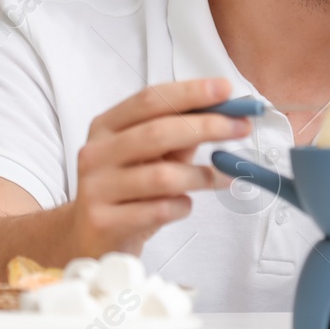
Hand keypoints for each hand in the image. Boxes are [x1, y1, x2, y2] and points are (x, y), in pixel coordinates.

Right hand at [71, 78, 249, 257]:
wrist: (89, 237)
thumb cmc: (127, 190)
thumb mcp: (151, 156)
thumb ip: (180, 134)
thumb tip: (226, 114)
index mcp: (107, 126)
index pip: (150, 99)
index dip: (190, 92)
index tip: (225, 90)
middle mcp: (97, 153)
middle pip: (157, 132)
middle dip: (207, 126)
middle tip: (240, 128)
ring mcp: (97, 188)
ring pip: (162, 176)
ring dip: (202, 175)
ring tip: (224, 177)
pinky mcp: (104, 221)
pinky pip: (158, 210)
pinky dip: (182, 205)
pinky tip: (185, 204)